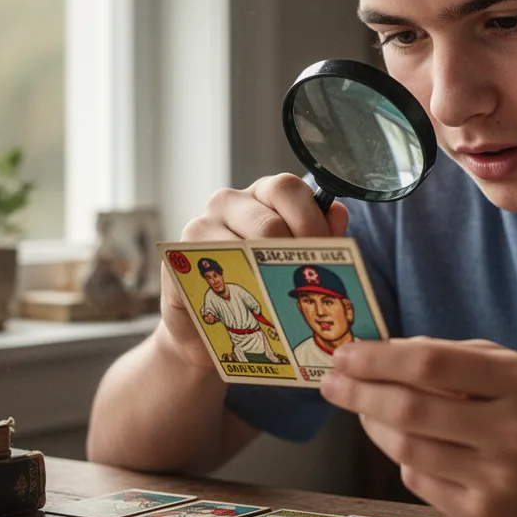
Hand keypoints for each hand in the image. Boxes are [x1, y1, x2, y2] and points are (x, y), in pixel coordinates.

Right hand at [159, 174, 348, 368]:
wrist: (206, 328)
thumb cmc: (254, 286)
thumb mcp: (290, 260)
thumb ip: (317, 235)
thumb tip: (337, 213)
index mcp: (261, 196)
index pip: (287, 188)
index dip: (311, 220)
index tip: (326, 250)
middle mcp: (229, 203)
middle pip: (269, 219)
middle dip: (296, 252)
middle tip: (307, 280)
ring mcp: (201, 226)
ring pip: (245, 244)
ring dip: (271, 273)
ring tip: (286, 294)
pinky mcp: (179, 255)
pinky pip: (217, 268)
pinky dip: (241, 287)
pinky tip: (254, 301)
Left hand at [320, 338, 516, 516]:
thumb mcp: (510, 364)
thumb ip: (448, 356)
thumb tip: (378, 354)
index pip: (431, 366)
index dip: (380, 359)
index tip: (346, 353)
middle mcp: (512, 435)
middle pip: (411, 413)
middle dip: (360, 394)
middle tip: (332, 381)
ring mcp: (499, 481)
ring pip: (407, 451)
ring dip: (371, 425)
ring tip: (361, 407)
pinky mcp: (486, 516)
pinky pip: (420, 481)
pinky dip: (402, 456)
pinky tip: (405, 440)